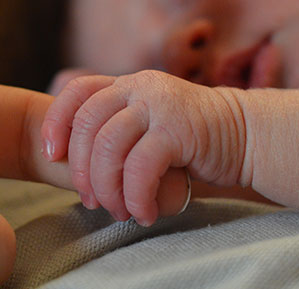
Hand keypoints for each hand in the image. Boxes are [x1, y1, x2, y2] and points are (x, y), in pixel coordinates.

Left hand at [41, 71, 247, 225]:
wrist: (246, 136)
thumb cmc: (193, 140)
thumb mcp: (150, 124)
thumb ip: (120, 129)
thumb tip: (79, 165)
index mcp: (129, 84)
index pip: (77, 90)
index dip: (56, 121)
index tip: (51, 155)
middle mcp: (140, 87)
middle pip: (87, 124)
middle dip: (82, 169)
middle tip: (91, 201)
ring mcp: (160, 105)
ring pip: (109, 147)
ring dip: (107, 188)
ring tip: (118, 211)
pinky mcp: (178, 129)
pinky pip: (140, 167)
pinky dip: (135, 196)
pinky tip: (143, 213)